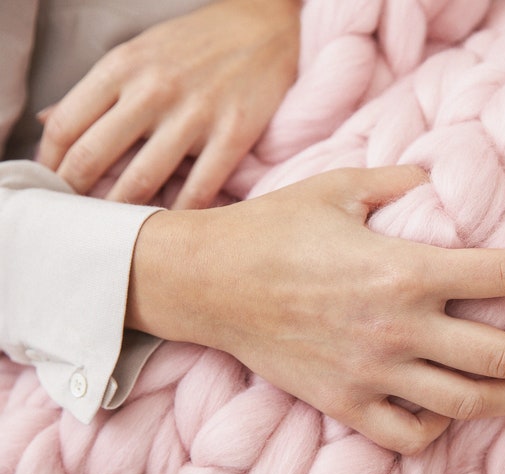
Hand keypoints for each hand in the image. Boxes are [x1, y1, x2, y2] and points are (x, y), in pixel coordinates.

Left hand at [37, 0, 299, 208]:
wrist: (266, 25)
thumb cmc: (198, 42)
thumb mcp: (139, 52)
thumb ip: (98, 89)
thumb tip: (49, 122)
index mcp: (123, 66)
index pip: (67, 125)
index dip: (51, 164)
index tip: (54, 185)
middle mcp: (154, 88)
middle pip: (95, 156)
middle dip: (78, 194)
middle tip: (80, 215)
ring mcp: (196, 112)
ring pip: (143, 179)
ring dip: (123, 211)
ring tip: (117, 228)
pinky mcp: (234, 132)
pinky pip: (199, 187)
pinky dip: (181, 213)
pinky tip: (172, 223)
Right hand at [126, 166, 504, 453]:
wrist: (210, 280)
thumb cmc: (275, 227)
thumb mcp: (343, 186)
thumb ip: (403, 182)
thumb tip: (443, 181)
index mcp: (403, 269)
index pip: (504, 275)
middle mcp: (396, 328)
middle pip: (500, 356)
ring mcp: (370, 373)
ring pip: (465, 404)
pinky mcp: (342, 402)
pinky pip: (407, 432)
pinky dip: (441, 429)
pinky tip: (456, 411)